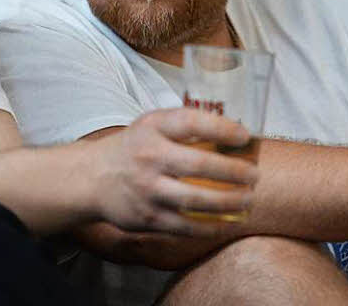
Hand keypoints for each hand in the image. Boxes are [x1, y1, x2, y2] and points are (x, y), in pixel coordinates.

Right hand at [89, 108, 257, 235]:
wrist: (93, 178)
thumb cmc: (135, 147)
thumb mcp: (153, 125)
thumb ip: (186, 125)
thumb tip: (236, 132)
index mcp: (152, 128)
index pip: (191, 123)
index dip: (222, 128)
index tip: (244, 136)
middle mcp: (149, 157)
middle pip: (199, 165)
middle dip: (234, 172)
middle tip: (254, 175)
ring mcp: (147, 190)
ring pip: (196, 200)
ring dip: (229, 202)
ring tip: (248, 199)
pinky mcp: (147, 218)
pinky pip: (186, 226)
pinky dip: (211, 225)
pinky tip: (228, 221)